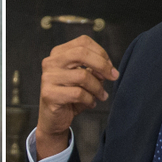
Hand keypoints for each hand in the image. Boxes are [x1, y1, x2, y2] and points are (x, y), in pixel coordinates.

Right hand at [36, 36, 118, 159]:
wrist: (53, 120)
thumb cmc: (70, 96)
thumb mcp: (83, 79)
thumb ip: (94, 69)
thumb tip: (108, 69)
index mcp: (58, 53)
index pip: (83, 42)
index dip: (101, 52)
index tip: (110, 67)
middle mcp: (51, 62)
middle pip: (81, 53)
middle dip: (102, 65)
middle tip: (113, 77)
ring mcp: (48, 78)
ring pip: (83, 75)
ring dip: (98, 87)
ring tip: (101, 95)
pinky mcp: (49, 94)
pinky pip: (78, 93)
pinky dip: (89, 99)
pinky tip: (90, 103)